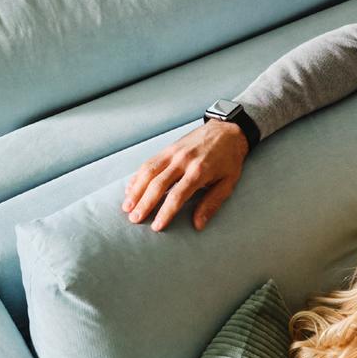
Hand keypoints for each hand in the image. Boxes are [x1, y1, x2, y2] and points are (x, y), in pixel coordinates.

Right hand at [121, 119, 248, 231]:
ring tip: (126, 207)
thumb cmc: (230, 159)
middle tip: (134, 219)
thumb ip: (212, 203)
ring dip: (136, 190)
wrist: (228, 130)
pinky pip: (150, 162)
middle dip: (144, 203)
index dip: (165, 212)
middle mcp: (183, 160)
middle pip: (158, 184)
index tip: (156, 227)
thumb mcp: (228, 183)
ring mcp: (174, 152)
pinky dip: (138, 176)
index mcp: (199, 171)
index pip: (177, 195)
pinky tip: (131, 188)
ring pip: (149, 171)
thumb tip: (198, 224)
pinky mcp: (169, 147)